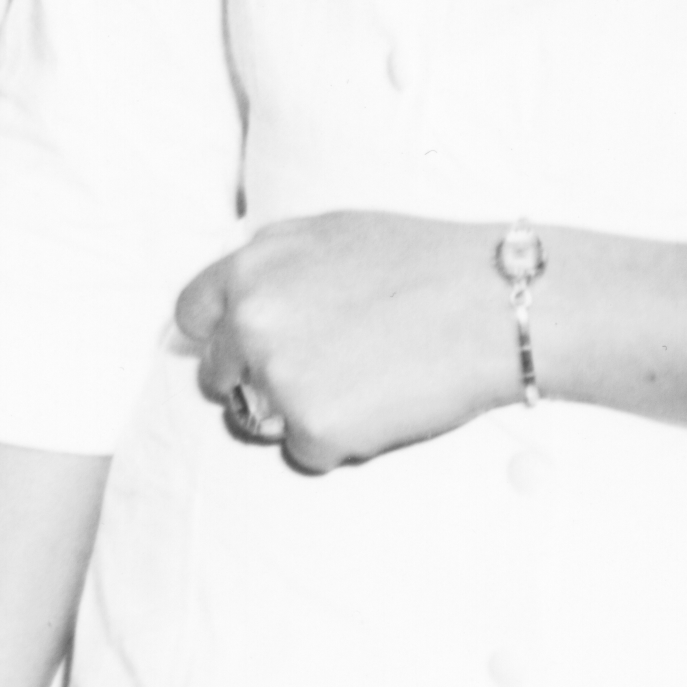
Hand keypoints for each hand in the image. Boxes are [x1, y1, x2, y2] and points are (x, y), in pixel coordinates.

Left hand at [176, 210, 518, 474]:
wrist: (495, 305)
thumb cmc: (426, 264)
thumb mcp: (330, 235)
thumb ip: (275, 266)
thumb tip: (245, 294)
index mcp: (249, 270)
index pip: (191, 316)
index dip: (220, 336)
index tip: (246, 349)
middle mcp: (249, 321)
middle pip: (218, 376)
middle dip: (257, 381)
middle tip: (322, 375)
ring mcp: (277, 376)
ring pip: (259, 418)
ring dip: (297, 414)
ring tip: (363, 385)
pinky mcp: (313, 426)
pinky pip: (305, 451)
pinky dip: (338, 442)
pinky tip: (384, 408)